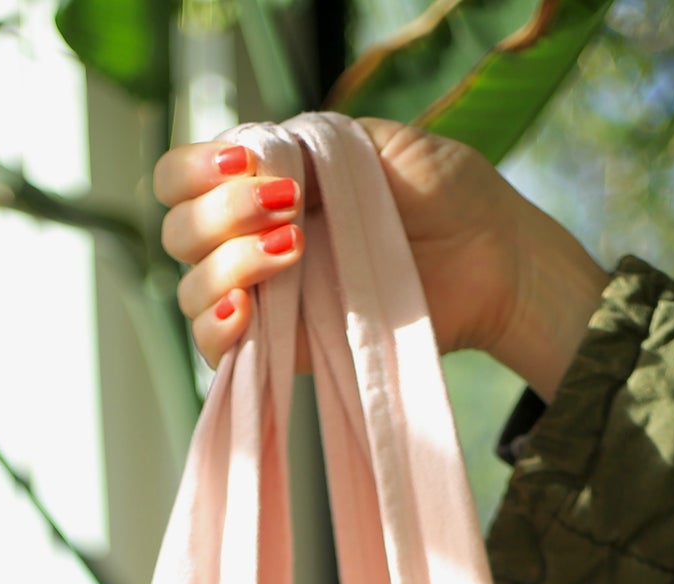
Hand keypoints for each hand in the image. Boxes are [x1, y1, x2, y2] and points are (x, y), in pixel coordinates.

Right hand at [153, 119, 607, 402]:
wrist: (495, 260)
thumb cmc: (447, 194)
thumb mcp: (378, 142)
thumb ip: (309, 144)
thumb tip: (255, 162)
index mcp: (265, 182)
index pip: (181, 176)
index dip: (196, 169)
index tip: (252, 165)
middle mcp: (252, 240)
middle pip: (178, 233)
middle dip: (220, 214)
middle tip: (290, 209)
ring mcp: (266, 298)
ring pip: (192, 290)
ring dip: (228, 265)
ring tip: (294, 251)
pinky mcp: (283, 350)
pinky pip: (215, 351)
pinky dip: (217, 329)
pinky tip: (248, 310)